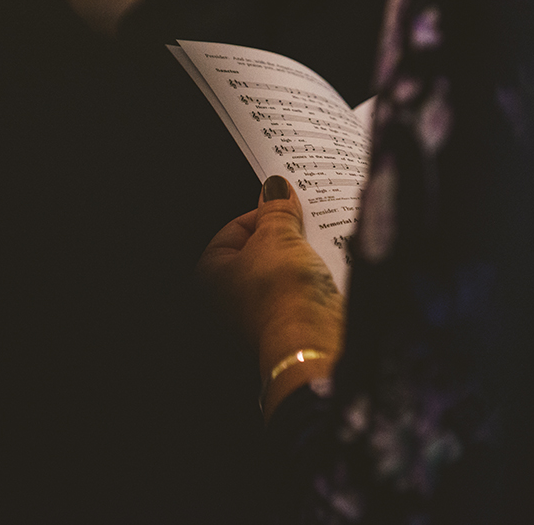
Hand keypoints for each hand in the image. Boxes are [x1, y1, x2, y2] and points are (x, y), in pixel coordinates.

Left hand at [198, 175, 343, 417]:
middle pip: (257, 252)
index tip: (286, 205)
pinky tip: (326, 271)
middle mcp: (225, 302)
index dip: (262, 213)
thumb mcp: (278, 235)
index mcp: (207, 278)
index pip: (233, 230)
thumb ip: (276, 208)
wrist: (313, 343)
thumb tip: (275, 189)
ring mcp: (254, 319)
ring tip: (318, 247)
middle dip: (284, 236)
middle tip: (304, 222)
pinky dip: (310, 281)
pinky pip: (296, 295)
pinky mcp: (284, 329)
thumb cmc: (282, 296)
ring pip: (279, 273)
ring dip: (300, 258)